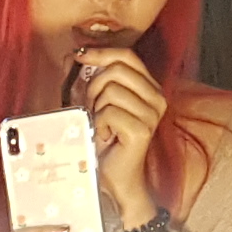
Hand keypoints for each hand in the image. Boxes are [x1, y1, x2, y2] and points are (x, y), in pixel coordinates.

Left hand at [72, 48, 167, 230]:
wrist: (115, 179)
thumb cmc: (105, 142)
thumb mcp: (96, 105)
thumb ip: (90, 80)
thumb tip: (75, 55)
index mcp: (149, 88)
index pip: (128, 56)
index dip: (102, 52)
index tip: (80, 55)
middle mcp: (156, 98)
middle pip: (117, 70)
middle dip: (94, 86)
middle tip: (92, 110)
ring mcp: (151, 114)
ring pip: (110, 91)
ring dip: (96, 109)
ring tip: (101, 126)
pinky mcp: (142, 129)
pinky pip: (108, 112)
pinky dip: (99, 125)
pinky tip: (105, 137)